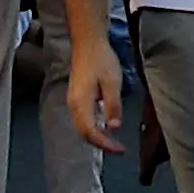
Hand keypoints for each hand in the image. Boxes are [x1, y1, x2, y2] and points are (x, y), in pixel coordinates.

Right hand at [66, 36, 128, 154]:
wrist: (88, 43)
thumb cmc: (102, 60)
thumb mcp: (112, 82)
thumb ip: (113, 106)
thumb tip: (114, 128)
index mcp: (81, 102)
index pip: (90, 131)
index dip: (104, 144)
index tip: (120, 149)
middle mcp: (73, 105)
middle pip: (84, 133)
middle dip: (101, 144)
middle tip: (119, 149)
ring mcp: (73, 102)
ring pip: (82, 128)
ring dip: (97, 137)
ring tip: (114, 142)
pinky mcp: (77, 99)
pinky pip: (83, 120)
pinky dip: (94, 129)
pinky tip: (106, 128)